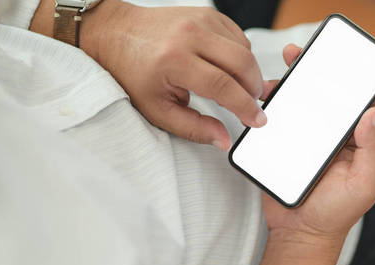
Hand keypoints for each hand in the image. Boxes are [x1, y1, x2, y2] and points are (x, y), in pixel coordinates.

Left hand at [79, 1, 266, 150]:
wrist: (117, 35)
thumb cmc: (133, 73)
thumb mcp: (158, 110)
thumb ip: (193, 128)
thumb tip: (223, 139)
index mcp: (175, 60)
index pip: (223, 86)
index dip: (245, 107)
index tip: (256, 120)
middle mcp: (190, 35)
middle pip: (242, 63)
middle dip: (253, 89)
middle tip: (251, 106)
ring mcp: (200, 20)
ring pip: (244, 49)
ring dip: (248, 73)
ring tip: (237, 89)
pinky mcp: (207, 14)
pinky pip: (238, 36)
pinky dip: (241, 55)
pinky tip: (229, 68)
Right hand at [244, 44, 374, 264]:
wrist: (300, 234)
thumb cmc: (337, 213)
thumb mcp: (364, 184)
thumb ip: (373, 150)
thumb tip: (373, 113)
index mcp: (357, 140)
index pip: (361, 102)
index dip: (355, 79)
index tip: (344, 61)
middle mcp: (334, 135)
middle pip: (327, 96)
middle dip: (316, 72)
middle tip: (300, 55)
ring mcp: (309, 138)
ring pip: (302, 103)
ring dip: (290, 85)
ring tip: (277, 75)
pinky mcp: (286, 144)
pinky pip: (281, 119)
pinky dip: (272, 105)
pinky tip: (264, 96)